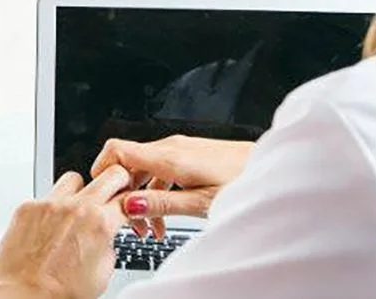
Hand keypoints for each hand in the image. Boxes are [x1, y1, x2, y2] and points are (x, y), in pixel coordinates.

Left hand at [0, 166, 130, 298]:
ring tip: (76, 212)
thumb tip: (107, 234)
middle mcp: (75, 207)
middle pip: (110, 174)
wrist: (24, 295)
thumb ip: (108, 243)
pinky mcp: (27, 207)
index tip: (130, 210)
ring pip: (74, 179)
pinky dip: (52, 207)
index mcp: (99, 223)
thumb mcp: (102, 272)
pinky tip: (50, 225)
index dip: (134, 206)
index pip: (129, 199)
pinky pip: (46, 196)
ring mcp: (49, 204)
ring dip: (81, 191)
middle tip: (113, 196)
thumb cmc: (60, 292)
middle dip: (118, 185)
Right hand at [90, 136, 253, 238]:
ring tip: (153, 228)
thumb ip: (163, 203)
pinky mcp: (188, 153)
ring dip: (141, 195)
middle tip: (132, 224)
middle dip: (123, 193)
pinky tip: (166, 213)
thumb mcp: (202, 202)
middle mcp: (171, 147)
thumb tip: (131, 204)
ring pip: (143, 168)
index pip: (116, 150)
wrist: (273, 168)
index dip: (102, 170)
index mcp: (169, 157)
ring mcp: (179, 148)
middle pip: (127, 163)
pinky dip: (156, 190)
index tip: (103, 195)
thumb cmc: (244, 182)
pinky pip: (159, 169)